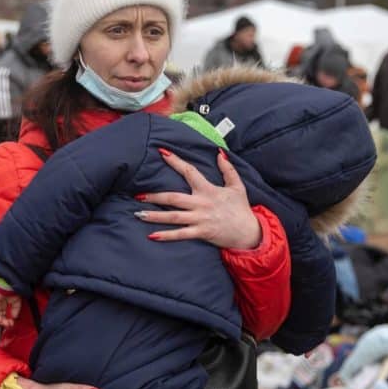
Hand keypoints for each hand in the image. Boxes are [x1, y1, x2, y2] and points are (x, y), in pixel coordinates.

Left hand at [0, 286, 21, 327]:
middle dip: (3, 322)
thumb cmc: (13, 290)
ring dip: (0, 321)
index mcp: (2, 304)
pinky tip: (0, 319)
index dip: (6, 321)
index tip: (11, 324)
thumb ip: (15, 311)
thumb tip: (13, 319)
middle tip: (9, 325)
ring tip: (6, 323)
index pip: (2, 315)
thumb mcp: (17, 302)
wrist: (9, 283)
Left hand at [135, 148, 260, 249]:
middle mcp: (201, 204)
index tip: (162, 153)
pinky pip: (181, 234)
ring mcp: (200, 219)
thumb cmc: (241, 209)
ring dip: (155, 216)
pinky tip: (152, 236)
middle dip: (155, 196)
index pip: (190, 172)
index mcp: (208, 190)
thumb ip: (228, 169)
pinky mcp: (201, 233)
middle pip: (174, 198)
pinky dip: (166, 236)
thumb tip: (219, 153)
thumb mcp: (237, 186)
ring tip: (138, 213)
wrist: (249, 232)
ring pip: (174, 217)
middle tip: (138, 195)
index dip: (176, 161)